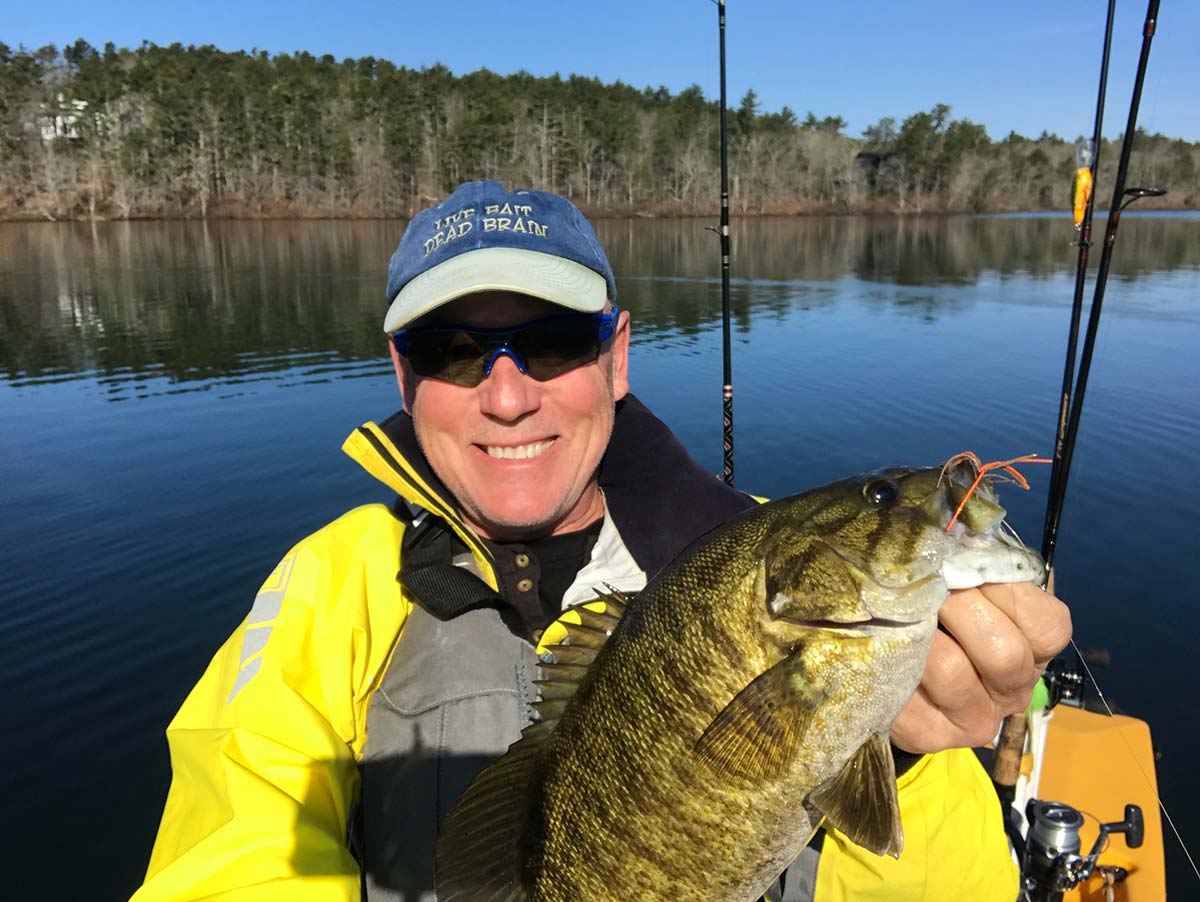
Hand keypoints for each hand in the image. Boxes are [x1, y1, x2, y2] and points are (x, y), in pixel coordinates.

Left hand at [890, 582, 1071, 754]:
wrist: (890, 667)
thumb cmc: (941, 614)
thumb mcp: (971, 587)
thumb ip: (978, 567)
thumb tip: (960, 536)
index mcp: (1036, 653)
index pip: (1048, 628)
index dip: (1005, 590)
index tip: (967, 568)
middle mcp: (1014, 693)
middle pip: (1004, 652)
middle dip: (959, 605)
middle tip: (926, 583)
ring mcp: (974, 720)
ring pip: (951, 669)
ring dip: (919, 628)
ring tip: (899, 607)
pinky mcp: (929, 734)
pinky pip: (909, 688)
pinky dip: (891, 654)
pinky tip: (882, 637)